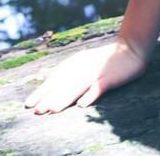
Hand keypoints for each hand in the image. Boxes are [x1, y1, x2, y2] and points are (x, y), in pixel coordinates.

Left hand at [24, 36, 147, 113]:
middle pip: (64, 84)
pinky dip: (91, 94)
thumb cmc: (106, 60)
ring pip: (78, 86)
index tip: (28, 105)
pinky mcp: (111, 76)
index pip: (55, 78)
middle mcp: (84, 66)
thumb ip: (69, 72)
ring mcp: (97, 71)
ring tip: (52, 110)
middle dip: (49, 98)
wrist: (131, 49)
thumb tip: (48, 81)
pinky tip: (83, 105)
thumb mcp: (85, 62)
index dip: (42, 91)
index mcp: (76, 62)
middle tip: (36, 111)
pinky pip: (100, 86)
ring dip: (64, 98)